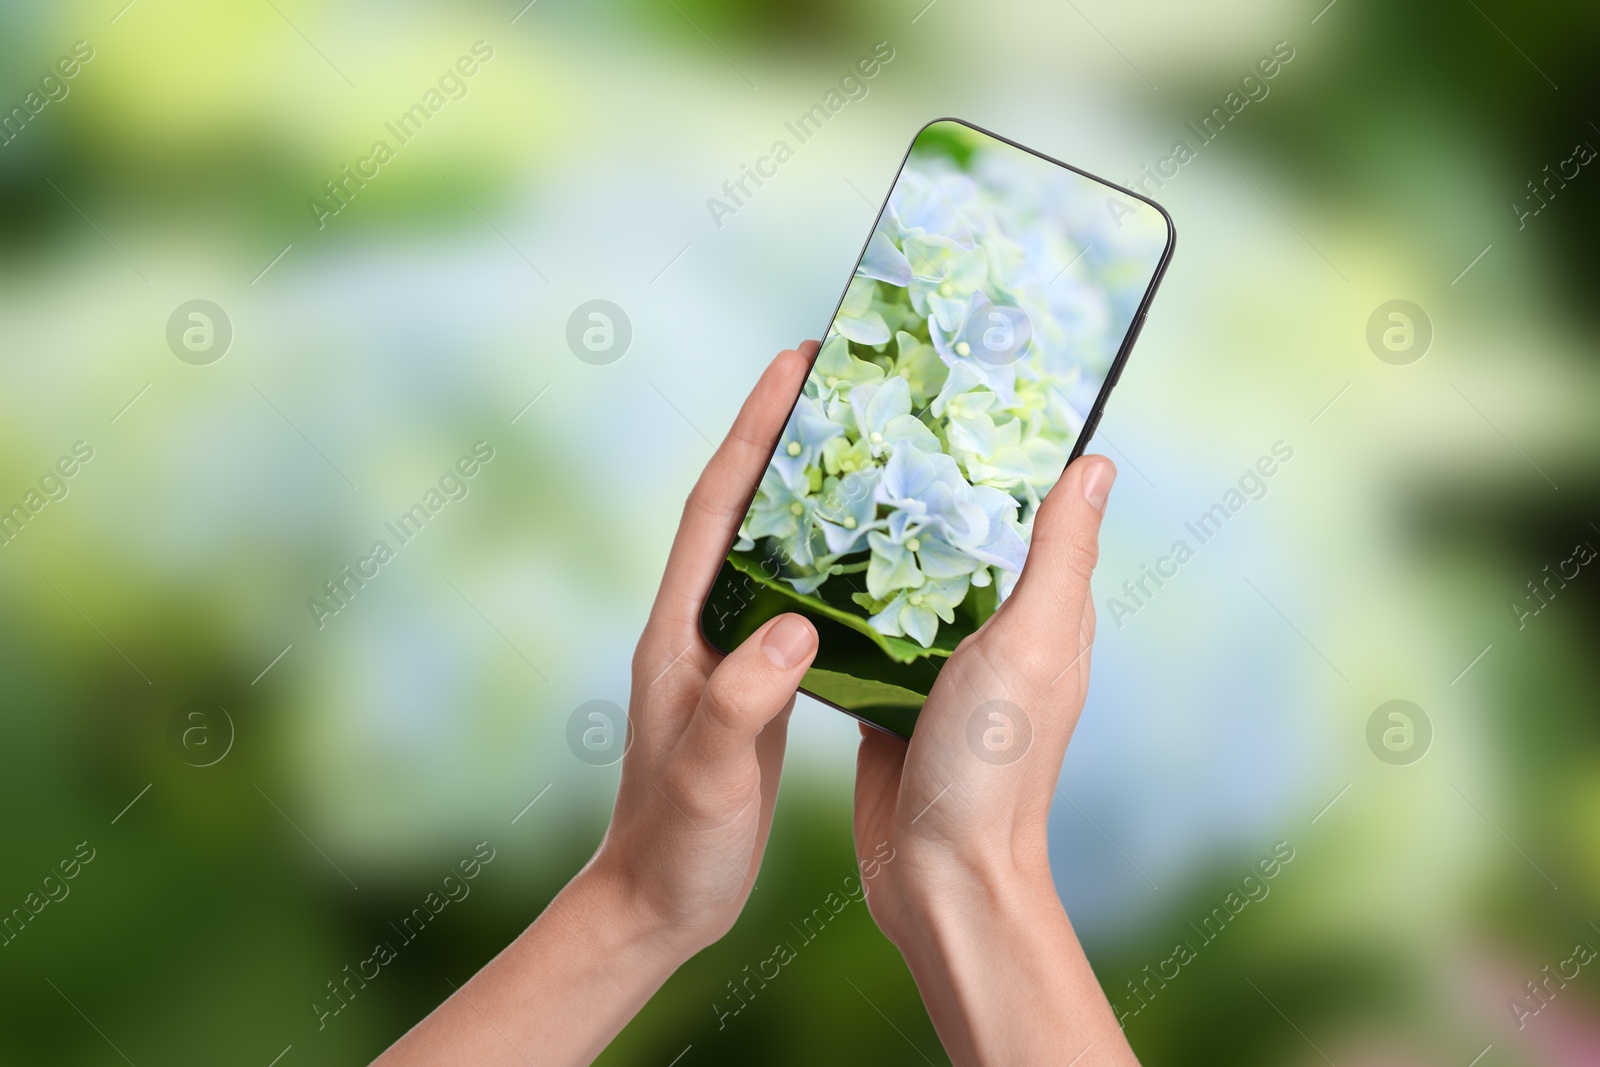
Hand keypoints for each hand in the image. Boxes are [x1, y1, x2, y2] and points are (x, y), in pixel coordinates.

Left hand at [375, 345, 821, 1065]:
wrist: (658, 903)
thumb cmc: (675, 843)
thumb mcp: (711, 772)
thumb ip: (744, 698)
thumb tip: (798, 627)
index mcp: (678, 632)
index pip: (715, 510)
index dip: (751, 433)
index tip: (791, 366)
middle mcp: (697, 628)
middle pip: (741, 509)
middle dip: (780, 437)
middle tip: (835, 378)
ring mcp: (725, 654)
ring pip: (769, 549)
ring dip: (807, 492)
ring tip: (863, 444)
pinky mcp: (755, 685)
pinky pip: (793, 599)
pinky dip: (827, 562)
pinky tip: (869, 555)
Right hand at [853, 454, 1139, 1065]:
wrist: (937, 875)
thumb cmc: (994, 763)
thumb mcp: (1030, 643)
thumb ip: (1057, 558)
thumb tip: (1095, 463)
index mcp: (1044, 613)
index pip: (1034, 512)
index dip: (1010, 453)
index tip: (963, 390)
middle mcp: (997, 632)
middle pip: (965, 537)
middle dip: (931, 480)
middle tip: (875, 413)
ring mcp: (940, 666)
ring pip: (911, 578)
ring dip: (882, 532)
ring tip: (831, 466)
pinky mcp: (890, 694)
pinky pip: (870, 628)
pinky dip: (846, 593)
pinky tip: (805, 557)